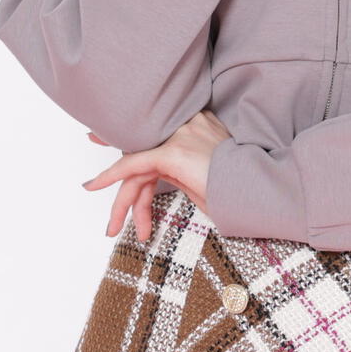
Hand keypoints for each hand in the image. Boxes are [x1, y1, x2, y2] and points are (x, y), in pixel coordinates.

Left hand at [81, 108, 232, 242]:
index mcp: (198, 125)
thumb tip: (156, 181)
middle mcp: (188, 124)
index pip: (159, 130)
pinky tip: (93, 186)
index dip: (133, 136)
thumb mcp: (208, 175)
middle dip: (115, 158)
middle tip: (92, 168)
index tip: (105, 132)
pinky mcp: (172, 152)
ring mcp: (179, 137)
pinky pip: (133, 165)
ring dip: (122, 201)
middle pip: (144, 148)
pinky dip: (110, 176)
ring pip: (137, 165)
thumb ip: (184, 168)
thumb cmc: (239, 189)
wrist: (259, 190)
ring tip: (112, 227)